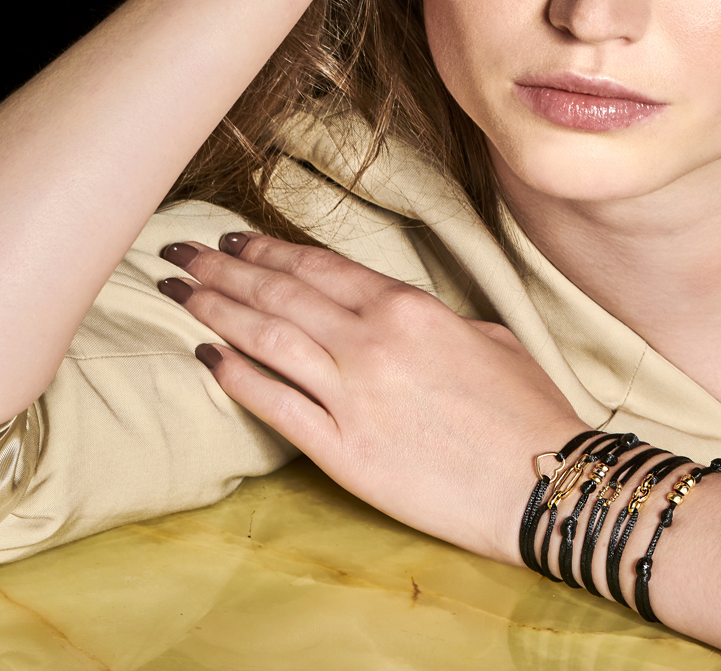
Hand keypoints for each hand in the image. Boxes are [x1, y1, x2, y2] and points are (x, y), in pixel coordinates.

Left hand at [157, 233, 586, 563]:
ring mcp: (351, 396)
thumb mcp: (486, 337)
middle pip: (280, 294)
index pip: (320, 268)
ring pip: (266, 339)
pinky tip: (207, 357)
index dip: (270, 250)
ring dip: (216, 310)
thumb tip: (394, 318)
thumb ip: (429, 319)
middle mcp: (371, 342)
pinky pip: (274, 406)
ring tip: (180, 291)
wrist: (539, 480)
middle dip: (225, 269)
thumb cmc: (524, 406)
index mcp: (408, 308)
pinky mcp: (341, 451)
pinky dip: (235, 378)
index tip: (234, 240)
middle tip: (183, 253)